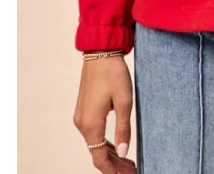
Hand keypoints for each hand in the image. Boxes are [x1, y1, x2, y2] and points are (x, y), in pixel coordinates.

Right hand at [73, 55, 136, 172]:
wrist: (100, 52)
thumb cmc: (114, 74)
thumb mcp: (125, 101)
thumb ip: (123, 128)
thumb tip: (125, 152)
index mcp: (91, 124)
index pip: (100, 158)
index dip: (114, 170)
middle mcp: (82, 123)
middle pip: (97, 153)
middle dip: (114, 165)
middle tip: (132, 170)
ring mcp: (81, 117)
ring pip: (95, 143)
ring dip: (110, 154)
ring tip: (128, 162)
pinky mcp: (84, 110)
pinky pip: (93, 133)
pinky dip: (105, 143)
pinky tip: (117, 146)